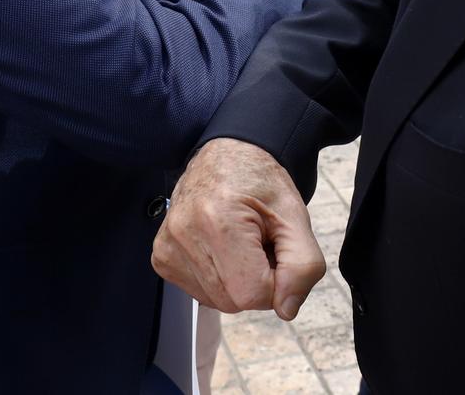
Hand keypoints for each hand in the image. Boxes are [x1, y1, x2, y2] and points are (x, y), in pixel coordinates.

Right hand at [153, 138, 325, 319]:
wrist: (227, 154)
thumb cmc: (261, 182)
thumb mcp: (295, 215)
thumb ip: (303, 265)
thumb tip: (287, 309)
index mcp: (219, 221)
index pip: (254, 293)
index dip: (277, 281)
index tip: (276, 250)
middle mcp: (184, 234)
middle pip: (234, 301)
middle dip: (257, 280)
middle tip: (259, 243)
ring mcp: (167, 247)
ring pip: (218, 301)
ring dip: (238, 280)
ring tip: (240, 242)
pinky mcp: (161, 257)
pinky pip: (201, 292)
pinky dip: (219, 278)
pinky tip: (222, 248)